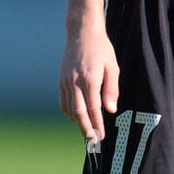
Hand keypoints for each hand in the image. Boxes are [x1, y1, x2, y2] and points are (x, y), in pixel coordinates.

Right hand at [58, 20, 119, 141]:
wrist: (81, 33)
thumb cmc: (101, 49)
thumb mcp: (112, 67)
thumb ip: (111, 90)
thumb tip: (110, 110)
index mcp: (90, 79)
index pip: (93, 109)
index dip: (97, 124)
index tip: (101, 136)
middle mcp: (74, 82)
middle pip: (79, 113)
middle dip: (86, 129)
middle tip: (93, 141)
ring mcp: (65, 81)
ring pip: (69, 109)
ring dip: (78, 122)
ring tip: (87, 131)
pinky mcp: (61, 80)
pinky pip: (63, 101)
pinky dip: (69, 112)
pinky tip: (78, 117)